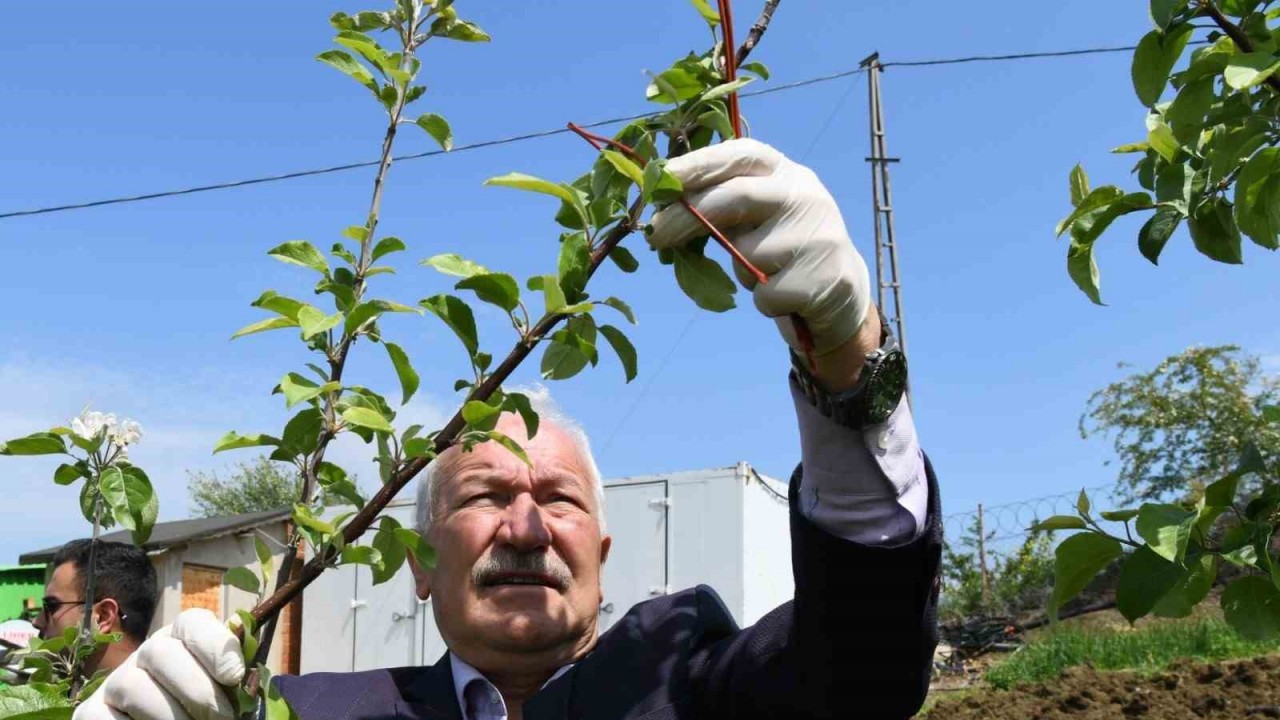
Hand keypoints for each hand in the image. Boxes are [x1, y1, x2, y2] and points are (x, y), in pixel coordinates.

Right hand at [74, 609, 244, 719]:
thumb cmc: (207, 710)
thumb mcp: (226, 690)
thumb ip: (234, 675)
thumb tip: (242, 653)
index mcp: (184, 639)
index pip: (193, 623)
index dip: (215, 646)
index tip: (236, 677)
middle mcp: (147, 652)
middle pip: (162, 654)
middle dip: (198, 692)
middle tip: (222, 718)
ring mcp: (116, 682)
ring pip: (135, 688)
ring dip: (171, 717)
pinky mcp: (90, 712)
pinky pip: (105, 719)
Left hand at [646, 139, 874, 388]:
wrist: (840, 291)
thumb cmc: (781, 248)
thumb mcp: (758, 217)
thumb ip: (721, 207)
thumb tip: (661, 210)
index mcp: (785, 173)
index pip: (740, 156)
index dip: (698, 163)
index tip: (661, 177)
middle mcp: (804, 195)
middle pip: (735, 197)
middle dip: (688, 216)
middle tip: (654, 235)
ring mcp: (816, 235)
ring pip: (746, 256)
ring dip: (741, 273)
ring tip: (767, 274)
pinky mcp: (821, 278)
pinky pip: (764, 295)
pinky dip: (764, 302)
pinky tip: (787, 296)